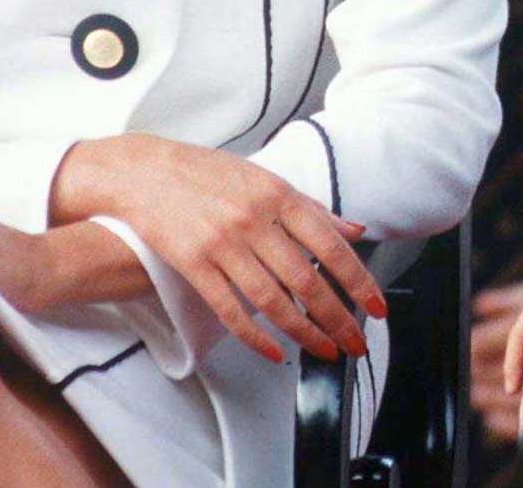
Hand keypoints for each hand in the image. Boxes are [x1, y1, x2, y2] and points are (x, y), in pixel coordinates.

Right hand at [53, 135, 386, 364]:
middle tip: (355, 341)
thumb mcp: (265, 179)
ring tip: (324, 349)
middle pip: (306, 279)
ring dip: (304, 332)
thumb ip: (311, 208)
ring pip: (272, 300)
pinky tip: (274, 351)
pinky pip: (231, 309)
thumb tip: (353, 229)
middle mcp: (254, 219)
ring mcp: (223, 244)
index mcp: (278, 195)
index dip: (357, 280)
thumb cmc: (208, 174)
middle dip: (338, 317)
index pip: (329, 245)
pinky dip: (255, 336)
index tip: (375, 306)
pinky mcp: (195, 265)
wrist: (147, 171)